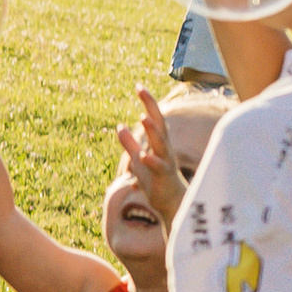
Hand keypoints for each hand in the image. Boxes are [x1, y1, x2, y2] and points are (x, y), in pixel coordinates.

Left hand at [115, 82, 187, 232]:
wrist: (172, 204)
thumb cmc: (156, 180)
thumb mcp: (139, 160)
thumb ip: (130, 144)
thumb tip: (119, 127)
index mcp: (159, 143)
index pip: (154, 118)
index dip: (148, 102)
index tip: (139, 86)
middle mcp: (164, 149)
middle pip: (159, 124)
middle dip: (151, 107)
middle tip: (142, 91)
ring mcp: (165, 162)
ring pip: (161, 144)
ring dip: (153, 131)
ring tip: (143, 118)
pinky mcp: (163, 178)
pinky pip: (158, 168)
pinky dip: (151, 161)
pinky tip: (142, 156)